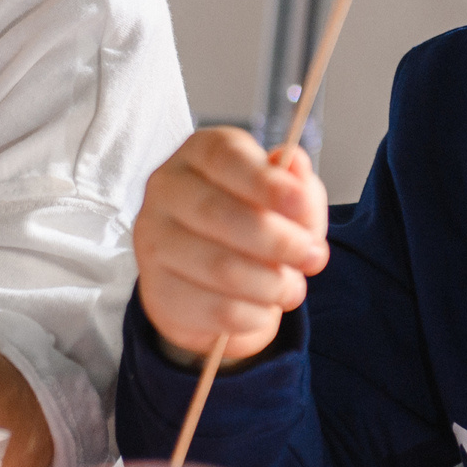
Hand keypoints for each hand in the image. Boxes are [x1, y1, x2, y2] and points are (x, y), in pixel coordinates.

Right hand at [133, 127, 328, 363]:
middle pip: (218, 213)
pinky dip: (251, 314)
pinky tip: (265, 308)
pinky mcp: (156, 288)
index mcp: (199, 152)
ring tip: (293, 288)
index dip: (265, 182)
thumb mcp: (284, 197)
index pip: (225, 158)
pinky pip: (212, 308)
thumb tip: (296, 167)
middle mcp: (166, 188)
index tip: (301, 205)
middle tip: (313, 257)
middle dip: (278, 240)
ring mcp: (153, 238)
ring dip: (270, 284)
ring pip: (218, 266)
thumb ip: (296, 184)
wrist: (211, 276)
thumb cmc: (252, 221)